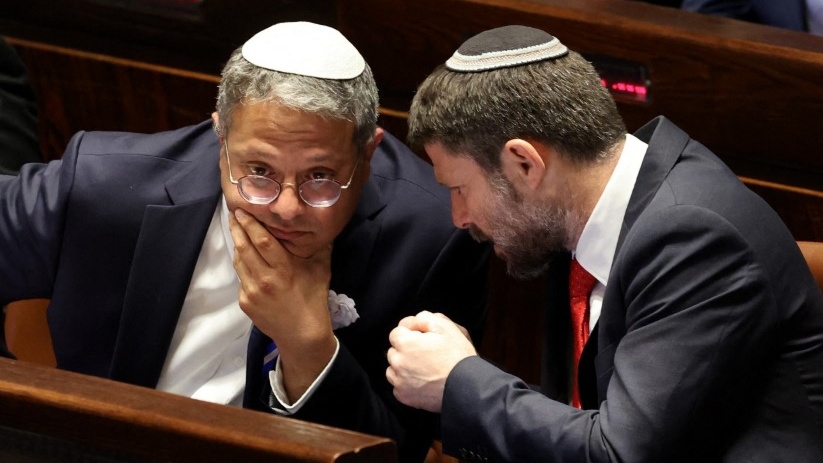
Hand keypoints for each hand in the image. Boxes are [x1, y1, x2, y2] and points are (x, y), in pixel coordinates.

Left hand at [230, 208, 335, 399]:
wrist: (302, 335)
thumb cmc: (314, 300)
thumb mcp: (321, 270)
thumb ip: (320, 246)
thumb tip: (321, 225)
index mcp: (283, 270)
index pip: (261, 240)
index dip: (250, 223)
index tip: (243, 210)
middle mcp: (264, 279)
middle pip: (244, 247)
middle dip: (237, 228)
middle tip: (233, 212)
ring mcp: (251, 292)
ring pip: (239, 261)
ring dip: (236, 243)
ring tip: (236, 229)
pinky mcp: (245, 302)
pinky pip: (241, 277)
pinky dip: (242, 264)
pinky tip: (244, 255)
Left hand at [386, 311, 476, 411]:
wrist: (465, 387)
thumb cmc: (457, 357)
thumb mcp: (445, 327)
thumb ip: (424, 318)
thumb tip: (413, 322)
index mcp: (405, 343)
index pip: (396, 332)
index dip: (410, 333)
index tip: (422, 338)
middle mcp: (398, 362)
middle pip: (394, 351)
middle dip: (405, 350)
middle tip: (425, 353)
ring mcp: (399, 381)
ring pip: (393, 369)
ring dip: (403, 366)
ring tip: (423, 368)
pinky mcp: (404, 396)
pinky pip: (398, 386)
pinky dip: (406, 383)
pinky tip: (421, 381)